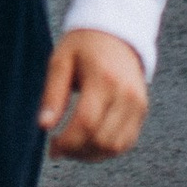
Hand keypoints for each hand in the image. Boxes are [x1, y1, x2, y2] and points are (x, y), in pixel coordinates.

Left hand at [38, 28, 147, 162]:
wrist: (116, 31)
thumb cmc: (83, 45)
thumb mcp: (61, 61)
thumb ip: (53, 94)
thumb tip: (44, 125)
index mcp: (103, 78)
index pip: (86, 123)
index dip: (67, 142)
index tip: (52, 148)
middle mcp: (126, 93)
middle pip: (101, 139)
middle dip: (77, 151)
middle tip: (59, 148)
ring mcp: (138, 103)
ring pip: (115, 146)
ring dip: (91, 155)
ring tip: (73, 147)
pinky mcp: (142, 110)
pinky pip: (126, 142)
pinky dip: (106, 149)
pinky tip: (89, 142)